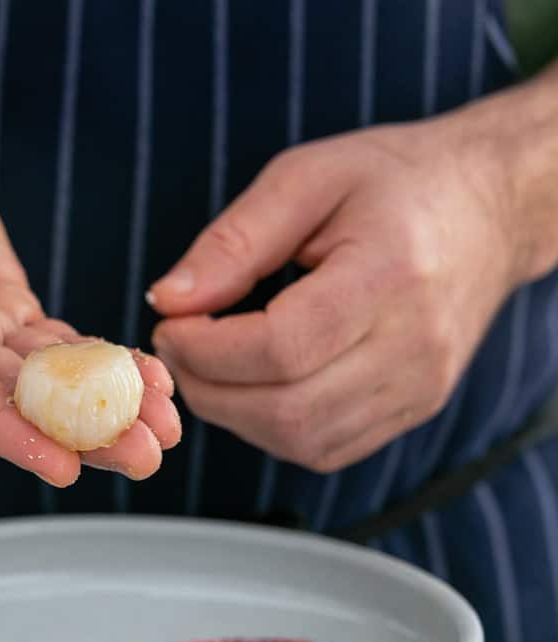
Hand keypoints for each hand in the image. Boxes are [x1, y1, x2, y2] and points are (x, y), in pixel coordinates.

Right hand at [0, 82, 179, 486]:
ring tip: (168, 426)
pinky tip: (152, 379)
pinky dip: (105, 363)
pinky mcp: (8, 311)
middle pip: (13, 406)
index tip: (63, 465)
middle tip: (146, 456)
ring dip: (107, 409)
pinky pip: (61, 347)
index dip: (5, 432)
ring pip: (47, 385)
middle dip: (80, 435)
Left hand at [148, 114, 522, 472]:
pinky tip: (257, 388)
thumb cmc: (397, 183)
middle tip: (181, 351)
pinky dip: (274, 430)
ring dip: (236, 416)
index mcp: (391, 275)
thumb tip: (168, 300)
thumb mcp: (308, 177)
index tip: (172, 325)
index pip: (281, 347)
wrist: (488, 210)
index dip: (207, 350)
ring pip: (303, 441)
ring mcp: (420, 388)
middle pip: (288, 410)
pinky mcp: (415, 409)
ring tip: (214, 368)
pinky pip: (327, 449)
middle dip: (210, 391)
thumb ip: (233, 241)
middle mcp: (414, 346)